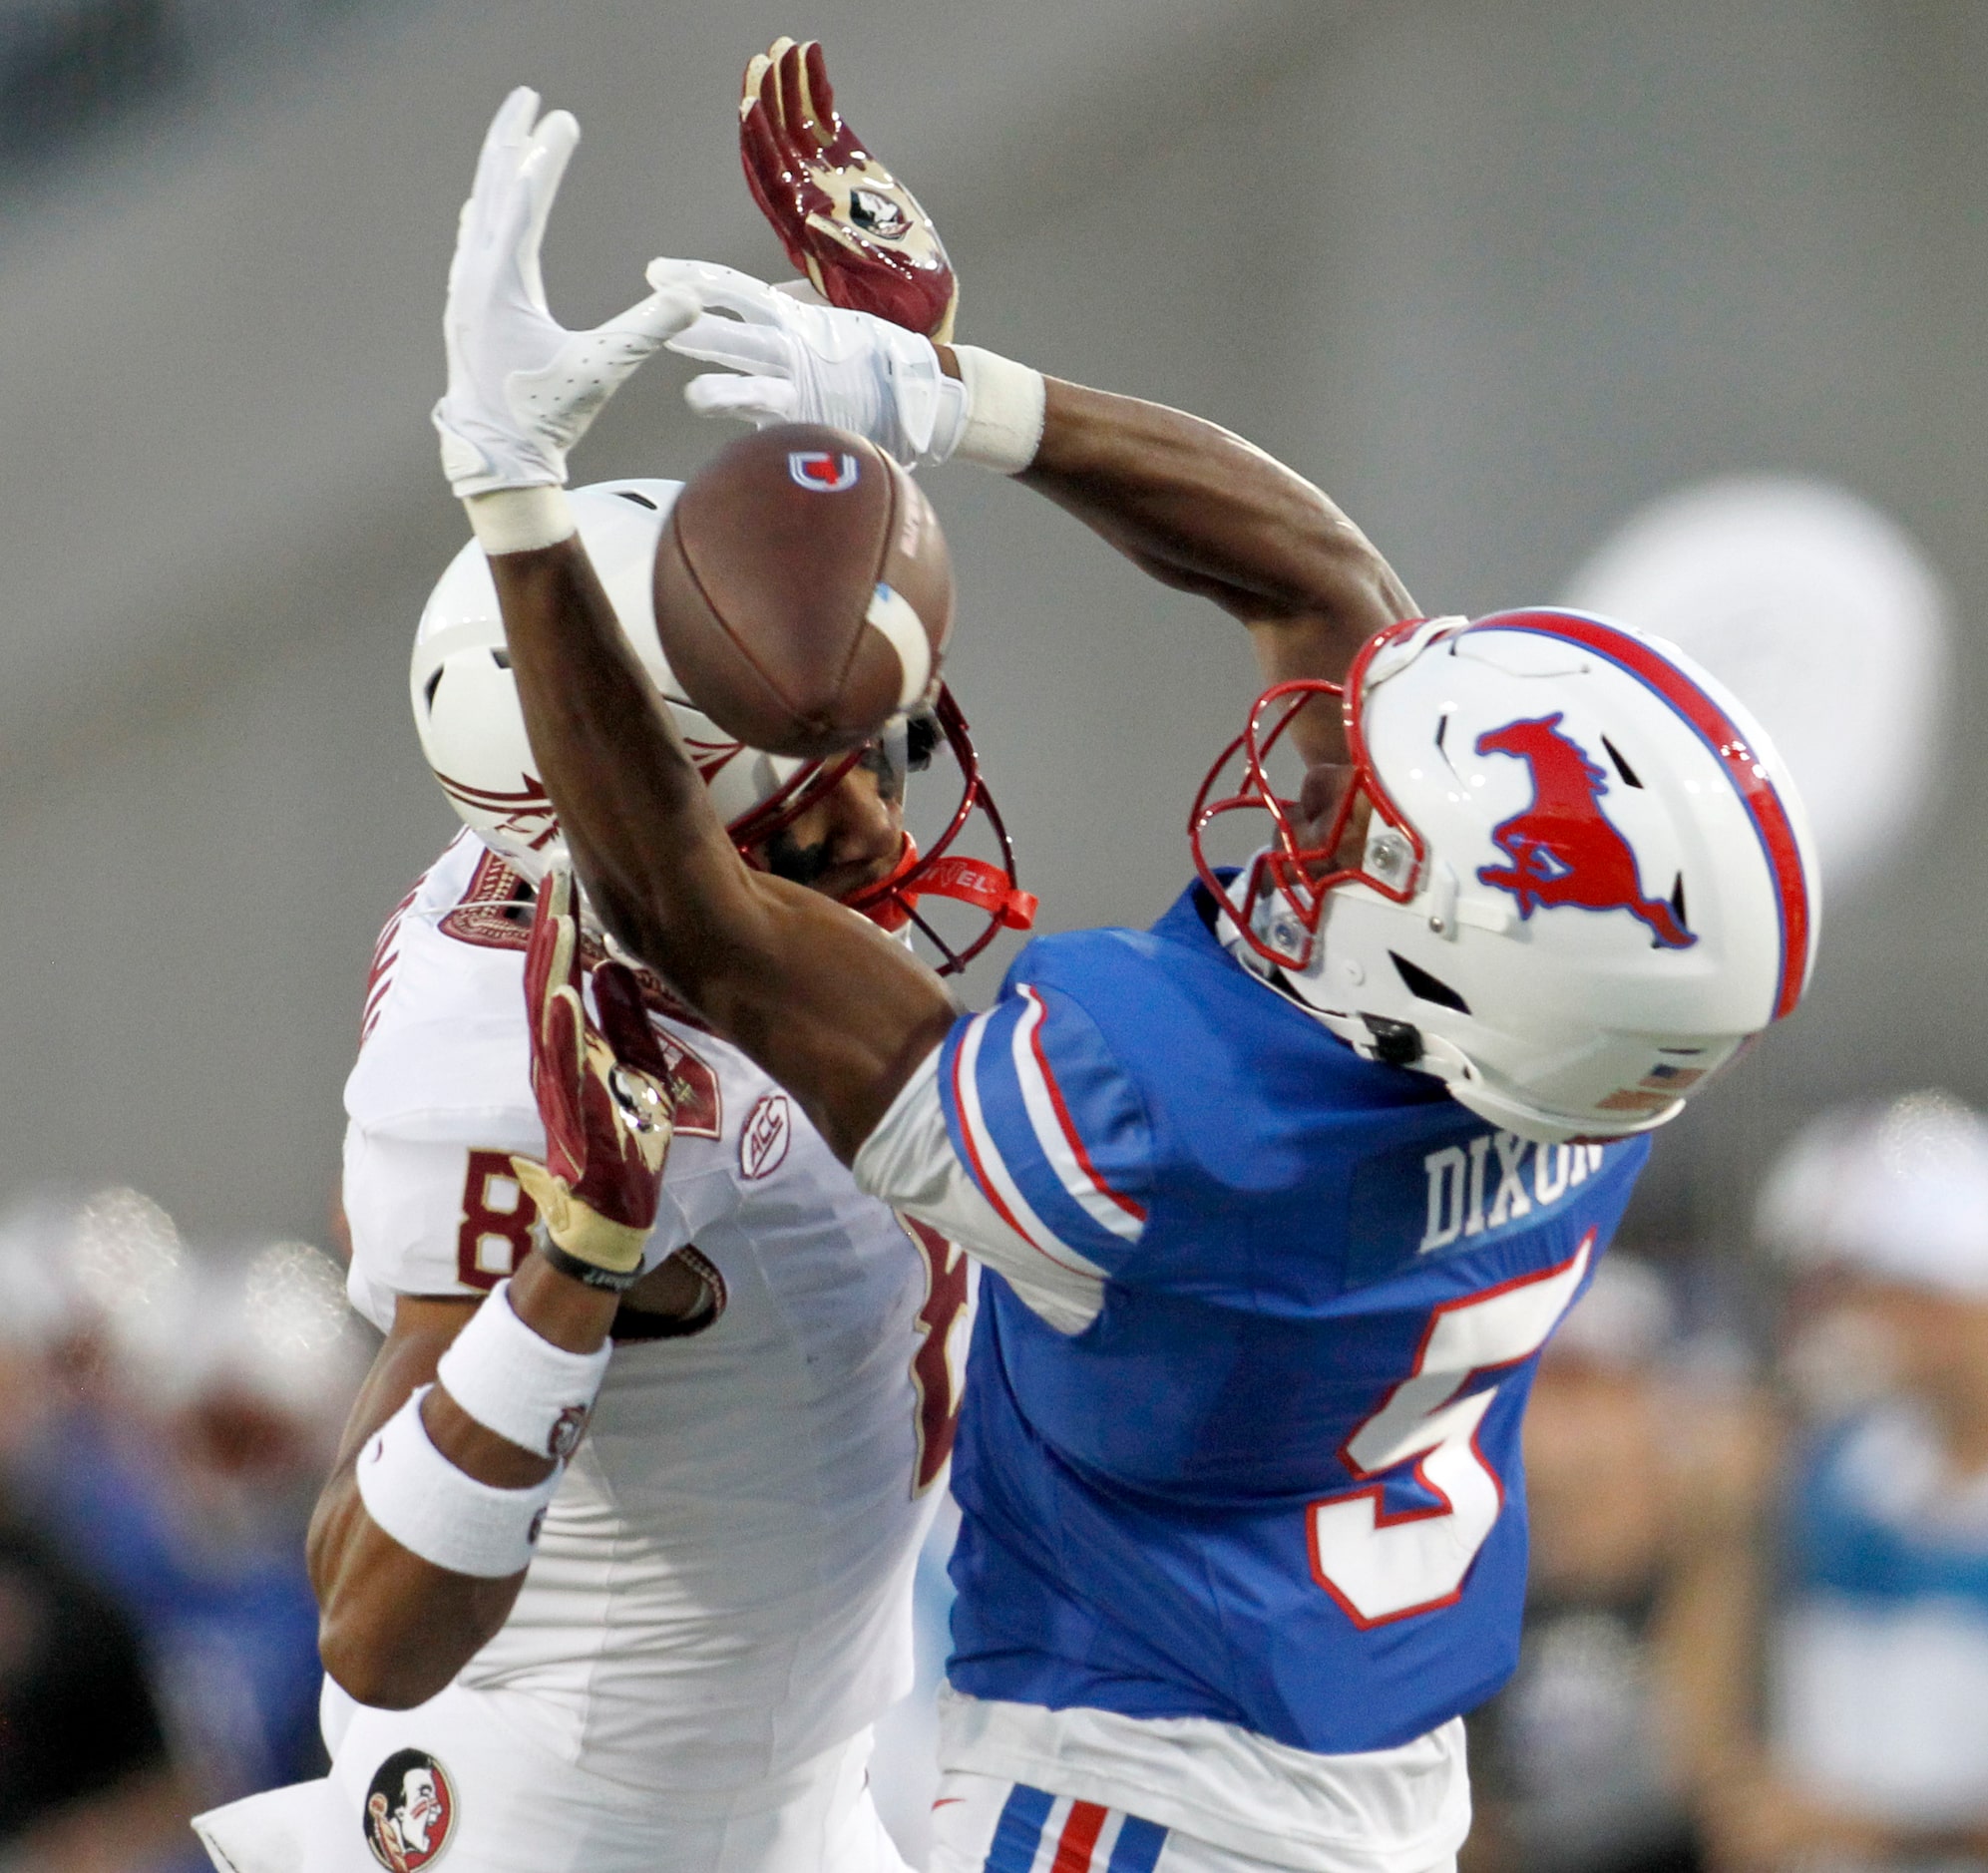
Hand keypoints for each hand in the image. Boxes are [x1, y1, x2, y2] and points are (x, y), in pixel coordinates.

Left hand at [434, 88, 696, 496]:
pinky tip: (486, 205)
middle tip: (527, 99)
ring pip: (479, 211)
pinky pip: (473, 239)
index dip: (547, 157)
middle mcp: (474, 278)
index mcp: (501, 284)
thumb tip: (695, 298)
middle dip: (511, 141)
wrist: (496, 459)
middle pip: (491, 189)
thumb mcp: (601, 370)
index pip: (524, 200)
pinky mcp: (466, 308)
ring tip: (512, 140)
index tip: (564, 119)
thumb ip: (647, 329)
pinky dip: (486, 209)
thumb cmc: (545, 416)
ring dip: (498, 171)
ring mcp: (464, 291)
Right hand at [510, 868, 674, 1286]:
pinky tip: (564, 995)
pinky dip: (559, 1032)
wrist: (598, 1231)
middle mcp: (555, 1061)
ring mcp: (557, 1088)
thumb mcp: (628, 1080)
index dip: (563, 922)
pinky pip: (561, 1068)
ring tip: (560, 914)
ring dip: (552, 966)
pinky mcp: (567, 1118)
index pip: (563, 973)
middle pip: (546, 982)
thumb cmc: (619, 1156)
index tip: (566, 872)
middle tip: (555, 870)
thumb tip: (619, 974)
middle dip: (549, 927)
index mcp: (571, 1049)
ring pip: (548, 1016)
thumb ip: (624, 1030)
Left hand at [656, 257, 963, 465]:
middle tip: (654, 322)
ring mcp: (805, 388)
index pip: (735, 290)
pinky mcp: (817, 424)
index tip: (655, 271)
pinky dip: (763, 440)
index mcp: (793, 317)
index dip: (696, 279)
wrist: (921, 391)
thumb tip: (753, 303)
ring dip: (726, 393)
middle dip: (696, 329)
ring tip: (694, 398)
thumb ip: (789, 313)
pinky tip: (740, 450)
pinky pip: (783, 431)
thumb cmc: (868, 357)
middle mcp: (795, 348)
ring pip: (759, 387)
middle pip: (737, 334)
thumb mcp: (826, 320)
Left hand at [740, 38, 957, 341]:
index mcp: (804, 234)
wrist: (922, 308)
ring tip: (785, 46)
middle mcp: (808, 203)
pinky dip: (817, 92)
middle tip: (765, 59)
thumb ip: (841, 259)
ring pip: (797, 128)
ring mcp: (827, 182)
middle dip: (768, 102)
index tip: (751, 105)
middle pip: (777, 146)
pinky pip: (826, 124)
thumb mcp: (868, 291)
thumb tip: (813, 225)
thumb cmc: (895, 308)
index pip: (772, 180)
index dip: (760, 143)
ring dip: (787, 86)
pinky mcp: (850, 170)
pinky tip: (812, 59)